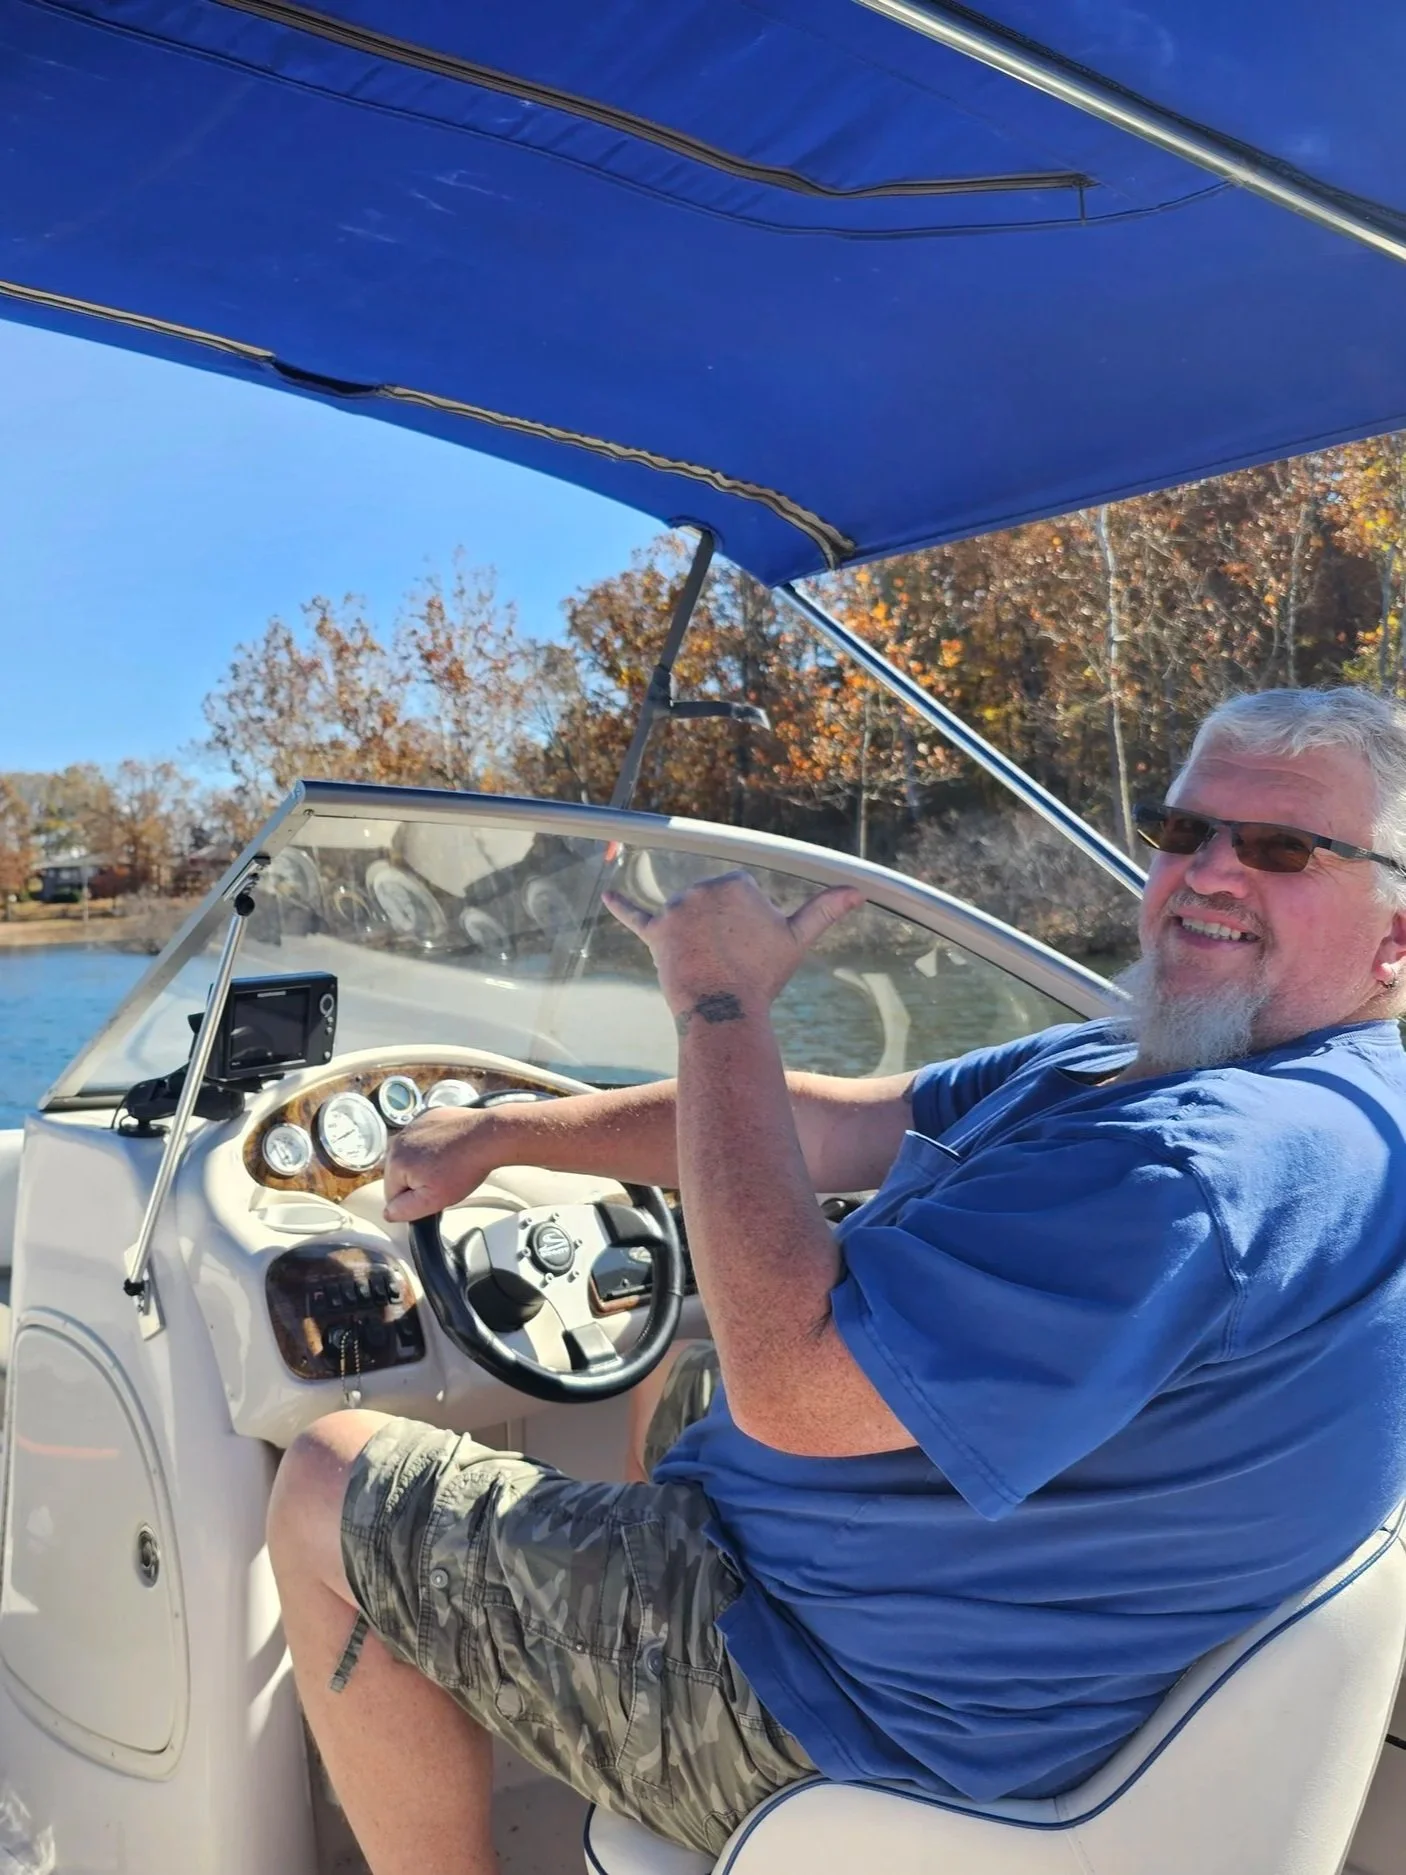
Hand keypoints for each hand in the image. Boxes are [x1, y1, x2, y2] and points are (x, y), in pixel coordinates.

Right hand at [383, 1105, 501, 1222]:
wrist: (488, 1137)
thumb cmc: (463, 1168)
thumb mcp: (432, 1201)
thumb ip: (404, 1210)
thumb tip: (387, 1213)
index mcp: (395, 1161)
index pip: (392, 1194)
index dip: (413, 1201)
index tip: (433, 1194)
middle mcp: (399, 1139)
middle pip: (401, 1173)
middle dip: (418, 1180)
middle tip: (444, 1180)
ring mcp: (414, 1124)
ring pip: (412, 1155)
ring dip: (426, 1162)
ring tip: (449, 1164)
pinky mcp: (428, 1116)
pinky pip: (424, 1138)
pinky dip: (434, 1144)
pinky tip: (451, 1148)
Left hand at [602, 870, 862, 1021]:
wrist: (725, 1010)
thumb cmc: (762, 976)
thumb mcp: (796, 940)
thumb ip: (824, 910)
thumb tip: (858, 891)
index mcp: (736, 883)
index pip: (741, 897)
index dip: (748, 926)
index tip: (750, 949)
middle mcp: (702, 888)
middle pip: (712, 906)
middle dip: (721, 931)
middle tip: (731, 961)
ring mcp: (675, 909)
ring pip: (687, 918)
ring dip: (694, 938)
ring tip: (708, 966)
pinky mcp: (655, 933)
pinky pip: (635, 915)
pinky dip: (620, 904)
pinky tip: (606, 893)